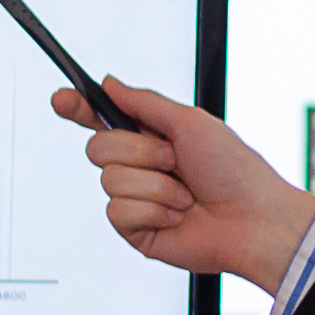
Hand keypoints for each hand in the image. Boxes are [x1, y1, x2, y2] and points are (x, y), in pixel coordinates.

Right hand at [57, 80, 314, 289]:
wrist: (252, 219)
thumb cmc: (233, 169)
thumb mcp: (190, 121)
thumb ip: (144, 103)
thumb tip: (110, 83)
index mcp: (150, 137)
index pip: (100, 119)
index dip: (77, 108)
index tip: (62, 100)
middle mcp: (139, 166)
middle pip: (97, 147)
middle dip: (138, 151)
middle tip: (174, 160)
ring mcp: (135, 199)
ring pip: (109, 181)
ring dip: (155, 185)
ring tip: (185, 195)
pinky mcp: (135, 230)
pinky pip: (118, 212)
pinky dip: (153, 210)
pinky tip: (177, 216)